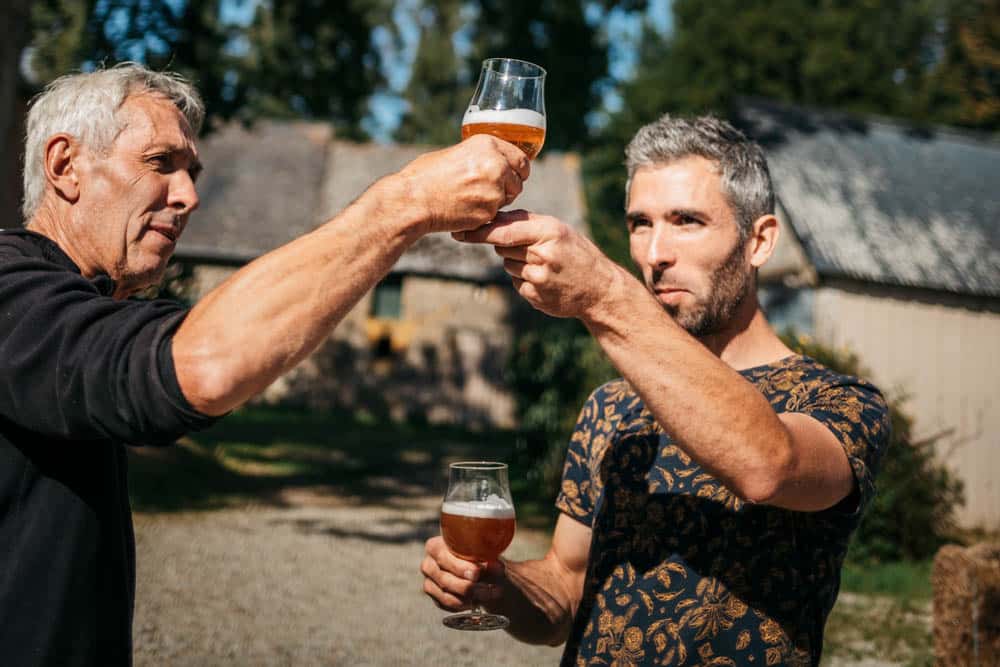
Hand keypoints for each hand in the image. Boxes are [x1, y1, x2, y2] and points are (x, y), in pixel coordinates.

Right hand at [395, 135, 529, 234]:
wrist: (413, 200)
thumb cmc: (426, 176)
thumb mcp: (455, 153)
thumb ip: (478, 156)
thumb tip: (492, 160)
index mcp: (488, 144)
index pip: (521, 159)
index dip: (518, 169)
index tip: (515, 175)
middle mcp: (496, 164)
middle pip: (519, 180)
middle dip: (509, 187)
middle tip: (492, 191)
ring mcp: (494, 189)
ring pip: (508, 199)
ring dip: (497, 201)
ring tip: (472, 199)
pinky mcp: (489, 211)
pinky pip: (496, 214)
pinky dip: (485, 214)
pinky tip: (466, 209)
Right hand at [421, 536, 504, 611]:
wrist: (474, 566)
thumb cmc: (475, 554)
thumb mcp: (482, 552)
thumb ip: (488, 558)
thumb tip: (496, 566)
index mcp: (434, 546)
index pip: (443, 557)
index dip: (459, 567)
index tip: (476, 573)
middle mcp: (428, 565)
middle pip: (444, 580)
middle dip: (468, 586)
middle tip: (488, 589)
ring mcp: (429, 583)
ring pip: (446, 596)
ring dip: (471, 598)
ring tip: (490, 594)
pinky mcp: (434, 598)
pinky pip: (448, 605)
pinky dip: (464, 604)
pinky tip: (478, 600)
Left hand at [454, 210, 625, 318]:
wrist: (599, 289)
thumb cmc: (575, 252)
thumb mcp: (558, 230)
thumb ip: (526, 222)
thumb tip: (492, 218)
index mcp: (549, 232)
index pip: (503, 232)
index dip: (479, 232)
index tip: (460, 232)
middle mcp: (543, 254)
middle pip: (502, 247)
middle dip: (508, 246)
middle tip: (532, 249)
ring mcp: (538, 278)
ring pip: (507, 265)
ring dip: (518, 263)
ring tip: (545, 266)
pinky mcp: (535, 296)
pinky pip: (515, 283)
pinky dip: (524, 280)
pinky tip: (546, 280)